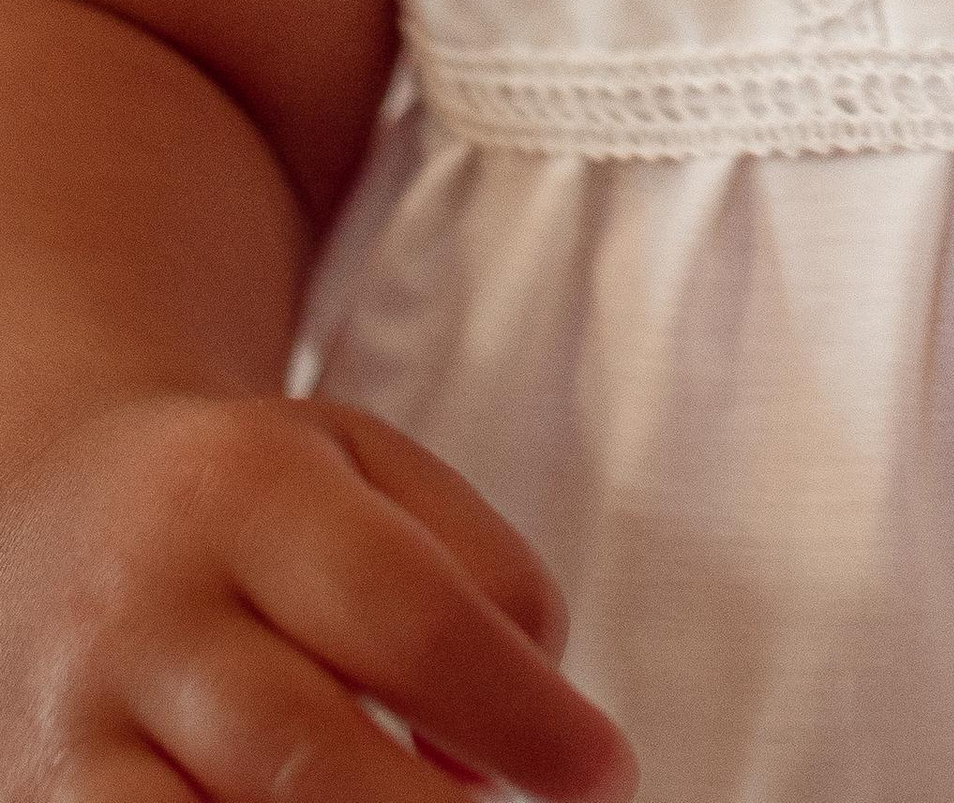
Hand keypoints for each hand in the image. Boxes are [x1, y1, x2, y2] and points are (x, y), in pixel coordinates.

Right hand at [0, 394, 636, 798]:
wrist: (48, 508)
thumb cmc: (259, 506)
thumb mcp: (375, 471)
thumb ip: (480, 577)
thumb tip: (523, 737)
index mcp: (247, 490)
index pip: (406, 614)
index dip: (522, 712)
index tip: (607, 776)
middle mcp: (146, 609)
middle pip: (303, 754)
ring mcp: (75, 724)